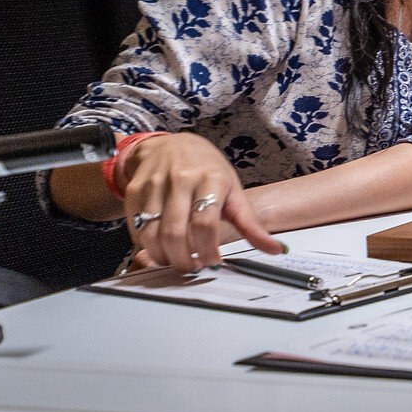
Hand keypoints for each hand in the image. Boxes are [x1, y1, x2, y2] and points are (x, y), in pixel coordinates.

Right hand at [120, 133, 283, 271]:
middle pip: (176, 234)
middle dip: (185, 261)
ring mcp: (155, 184)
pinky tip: (161, 246)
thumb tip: (276, 249)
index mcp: (210, 178)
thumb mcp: (233, 191)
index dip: (208, 251)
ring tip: (178, 258)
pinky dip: (148, 246)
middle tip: (193, 267)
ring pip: (153, 236)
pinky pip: (137, 230)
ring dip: (165, 258)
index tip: (213, 262)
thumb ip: (251, 224)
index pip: (205, 224)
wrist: (171, 145)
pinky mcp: (135, 192)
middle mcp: (181, 179)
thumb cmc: (206, 170)